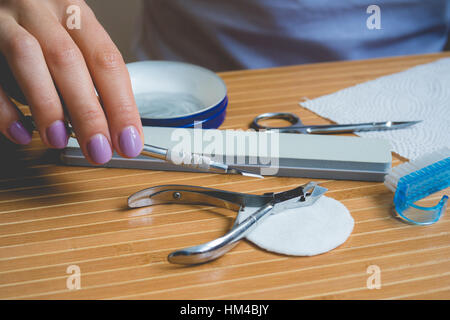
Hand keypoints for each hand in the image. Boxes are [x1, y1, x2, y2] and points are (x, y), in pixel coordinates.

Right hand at [0, 0, 143, 163]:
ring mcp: (5, 19)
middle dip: (88, 113)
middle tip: (98, 151)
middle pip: (71, 62)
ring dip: (47, 105)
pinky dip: (4, 106)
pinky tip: (20, 131)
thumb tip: (110, 128)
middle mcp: (43, 10)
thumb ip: (88, 77)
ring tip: (58, 139)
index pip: (108, 61)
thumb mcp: (71, 40)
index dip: (122, 105)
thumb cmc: (41, 26)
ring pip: (27, 57)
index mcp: (76, 15)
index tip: (129, 142)